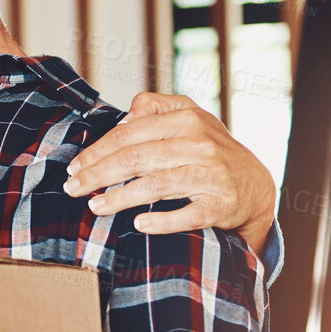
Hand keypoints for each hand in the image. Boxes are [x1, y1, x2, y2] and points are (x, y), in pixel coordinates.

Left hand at [63, 92, 275, 255]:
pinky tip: (139, 224)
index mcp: (187, 119)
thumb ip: (154, 108)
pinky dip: (163, 221)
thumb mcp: (189, 117)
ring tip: (95, 207)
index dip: (97, 151)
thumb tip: (122, 118)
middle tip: (74, 188)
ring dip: (120, 198)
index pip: (129, 134)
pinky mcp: (222, 205)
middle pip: (135, 159)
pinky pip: (188, 215)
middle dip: (98, 174)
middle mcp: (200, 144)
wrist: (256, 185)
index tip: (75, 167)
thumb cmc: (211, 150)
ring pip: (156, 185)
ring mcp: (212, 175)